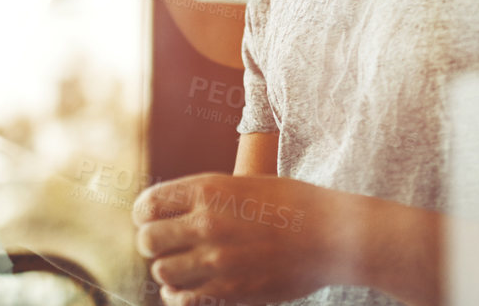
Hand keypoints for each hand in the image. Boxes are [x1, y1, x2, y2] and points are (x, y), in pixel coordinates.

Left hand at [132, 174, 345, 305]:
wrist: (333, 236)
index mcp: (209, 189)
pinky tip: (187, 289)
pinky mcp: (228, 292)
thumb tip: (173, 213)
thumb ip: (209, 198)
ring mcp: (216, 260)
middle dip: (152, 243)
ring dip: (168, 270)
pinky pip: (182, 299)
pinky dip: (178, 295)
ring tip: (181, 267)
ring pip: (162, 272)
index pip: (148, 205)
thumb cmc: (294, 205)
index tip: (152, 220)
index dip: (145, 214)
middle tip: (166, 246)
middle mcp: (206, 223)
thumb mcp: (246, 185)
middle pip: (148, 240)